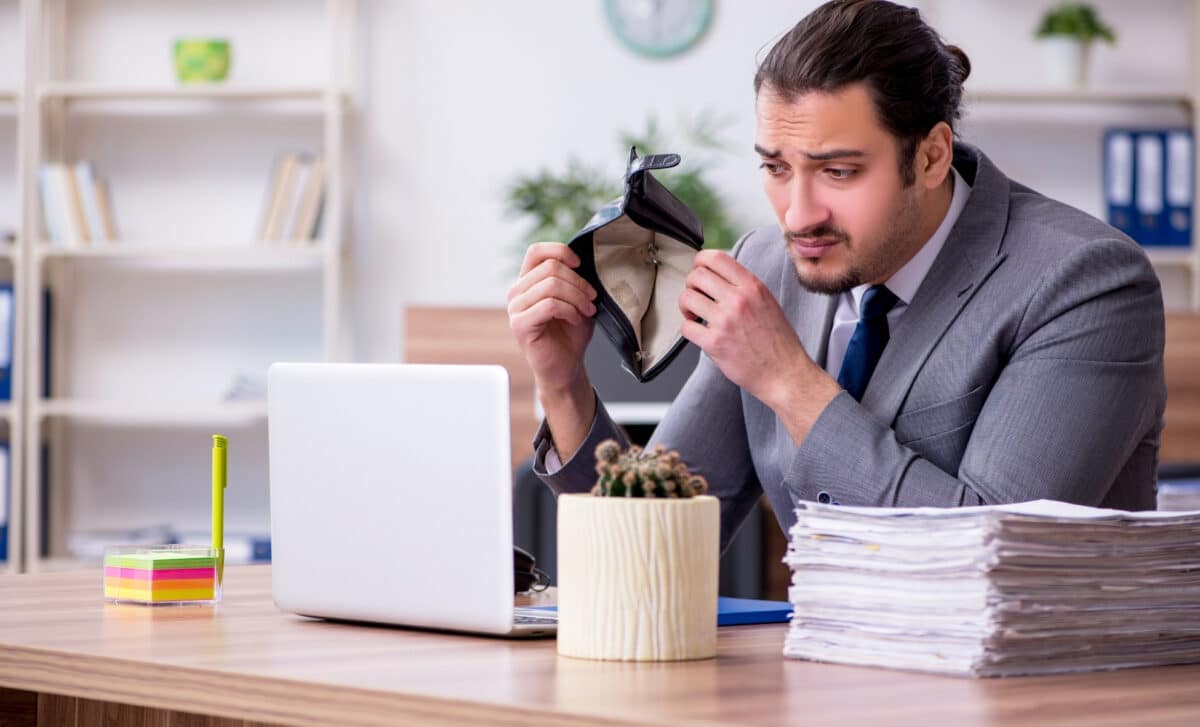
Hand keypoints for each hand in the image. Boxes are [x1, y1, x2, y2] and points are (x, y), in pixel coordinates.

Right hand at [507, 242, 597, 395]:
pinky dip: (569, 310)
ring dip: (577, 297)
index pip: (536, 251)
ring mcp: (515, 308)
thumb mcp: (576, 300)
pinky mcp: (520, 325)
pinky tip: (575, 319)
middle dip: (578, 281)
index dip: (560, 251)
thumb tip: (583, 261)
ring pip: (551, 285)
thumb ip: (574, 279)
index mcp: (527, 282)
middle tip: (592, 298)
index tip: (580, 265)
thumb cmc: (570, 334)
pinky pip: (549, 305)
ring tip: (587, 310)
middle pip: (550, 268)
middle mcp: (517, 292)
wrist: (566, 366)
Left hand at [678, 250, 837, 422]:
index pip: (715, 258)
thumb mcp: (767, 301)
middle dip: (691, 285)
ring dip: (686, 306)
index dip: (699, 261)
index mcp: (752, 286)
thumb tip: (717, 274)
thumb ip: (743, 286)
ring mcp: (725, 321)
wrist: (785, 373)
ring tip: (695, 315)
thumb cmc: (777, 341)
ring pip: (686, 298)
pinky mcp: (714, 343)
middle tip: (697, 296)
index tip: (698, 271)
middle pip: (696, 275)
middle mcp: (738, 300)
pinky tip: (700, 332)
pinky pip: (686, 327)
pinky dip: (688, 329)